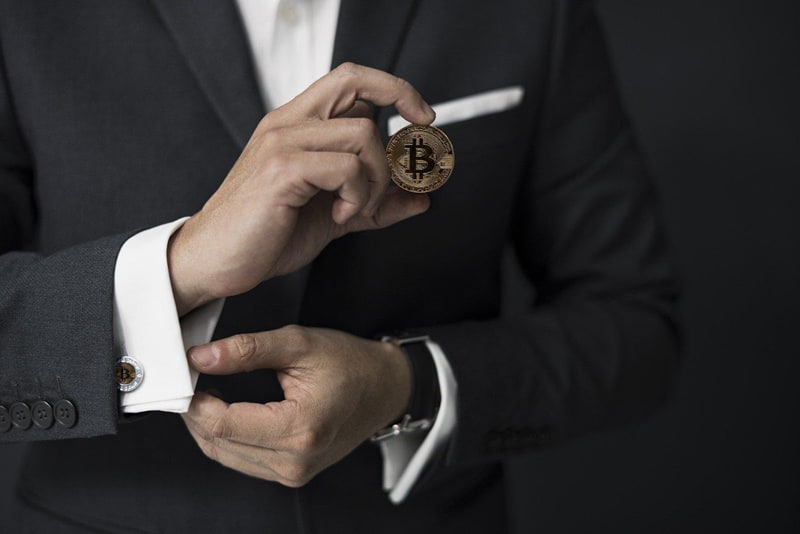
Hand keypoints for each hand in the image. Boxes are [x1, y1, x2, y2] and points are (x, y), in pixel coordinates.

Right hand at [168, 63, 434, 314]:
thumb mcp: (333, 217)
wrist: (216, 261)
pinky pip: (346, 167)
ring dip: (376, 179)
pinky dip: (357, 196)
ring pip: (362, 133)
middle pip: (356, 85)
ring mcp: (282, 142)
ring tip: (355, 208)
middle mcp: (288, 123)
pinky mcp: (281, 170)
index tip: (421, 116)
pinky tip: (339, 215)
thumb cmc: (265, 235)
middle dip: (398, 111)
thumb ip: (375, 204)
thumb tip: (420, 199)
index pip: (350, 79)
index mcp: (296, 125)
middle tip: (406, 161)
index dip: (393, 88)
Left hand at [181, 325, 411, 486]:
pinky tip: (225, 409)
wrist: (384, 389)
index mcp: (300, 428)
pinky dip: (225, 435)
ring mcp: (293, 472)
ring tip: (205, 391)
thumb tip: (200, 357)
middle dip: (195, 411)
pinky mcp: (291, 474)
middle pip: (217, 443)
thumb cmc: (350, 363)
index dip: (193, 400)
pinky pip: (240, 459)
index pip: (222, 423)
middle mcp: (295, 460)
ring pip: (223, 454)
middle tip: (189, 378)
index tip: (185, 374)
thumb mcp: (299, 343)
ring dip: (207, 425)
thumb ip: (247, 349)